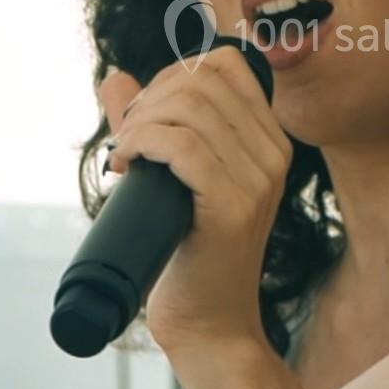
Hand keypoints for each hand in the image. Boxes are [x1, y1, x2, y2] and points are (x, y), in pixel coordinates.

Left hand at [98, 46, 292, 355]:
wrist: (209, 323)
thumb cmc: (188, 250)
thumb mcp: (175, 176)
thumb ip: (151, 123)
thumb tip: (115, 78)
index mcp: (269, 140)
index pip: (225, 65)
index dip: (173, 73)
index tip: (145, 111)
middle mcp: (273, 154)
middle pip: (202, 80)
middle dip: (149, 98)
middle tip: (125, 136)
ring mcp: (257, 180)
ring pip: (188, 109)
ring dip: (139, 122)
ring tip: (123, 153)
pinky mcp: (232, 206)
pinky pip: (181, 147)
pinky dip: (142, 144)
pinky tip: (125, 165)